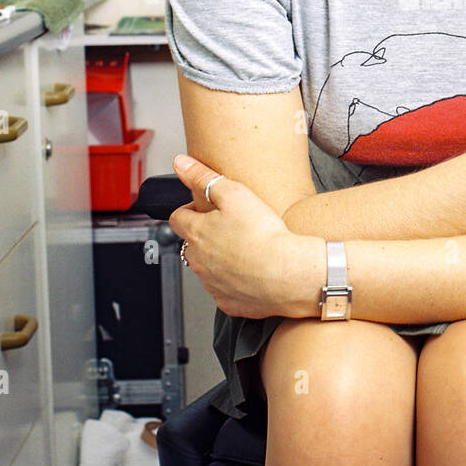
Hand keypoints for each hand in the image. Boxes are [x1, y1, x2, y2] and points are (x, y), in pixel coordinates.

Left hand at [168, 155, 320, 318]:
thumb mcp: (233, 192)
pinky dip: (235, 282)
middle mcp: (198, 261)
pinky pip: (226, 290)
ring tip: (245, 249)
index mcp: (196, 234)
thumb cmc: (263, 235)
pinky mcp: (229, 302)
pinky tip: (253, 271)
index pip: (177, 219)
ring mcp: (212, 284)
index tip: (200, 208)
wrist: (288, 273)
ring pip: (208, 268)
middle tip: (230, 228)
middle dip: (205, 236)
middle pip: (192, 245)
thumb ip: (203, 177)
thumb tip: (181, 164)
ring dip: (219, 259)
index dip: (188, 210)